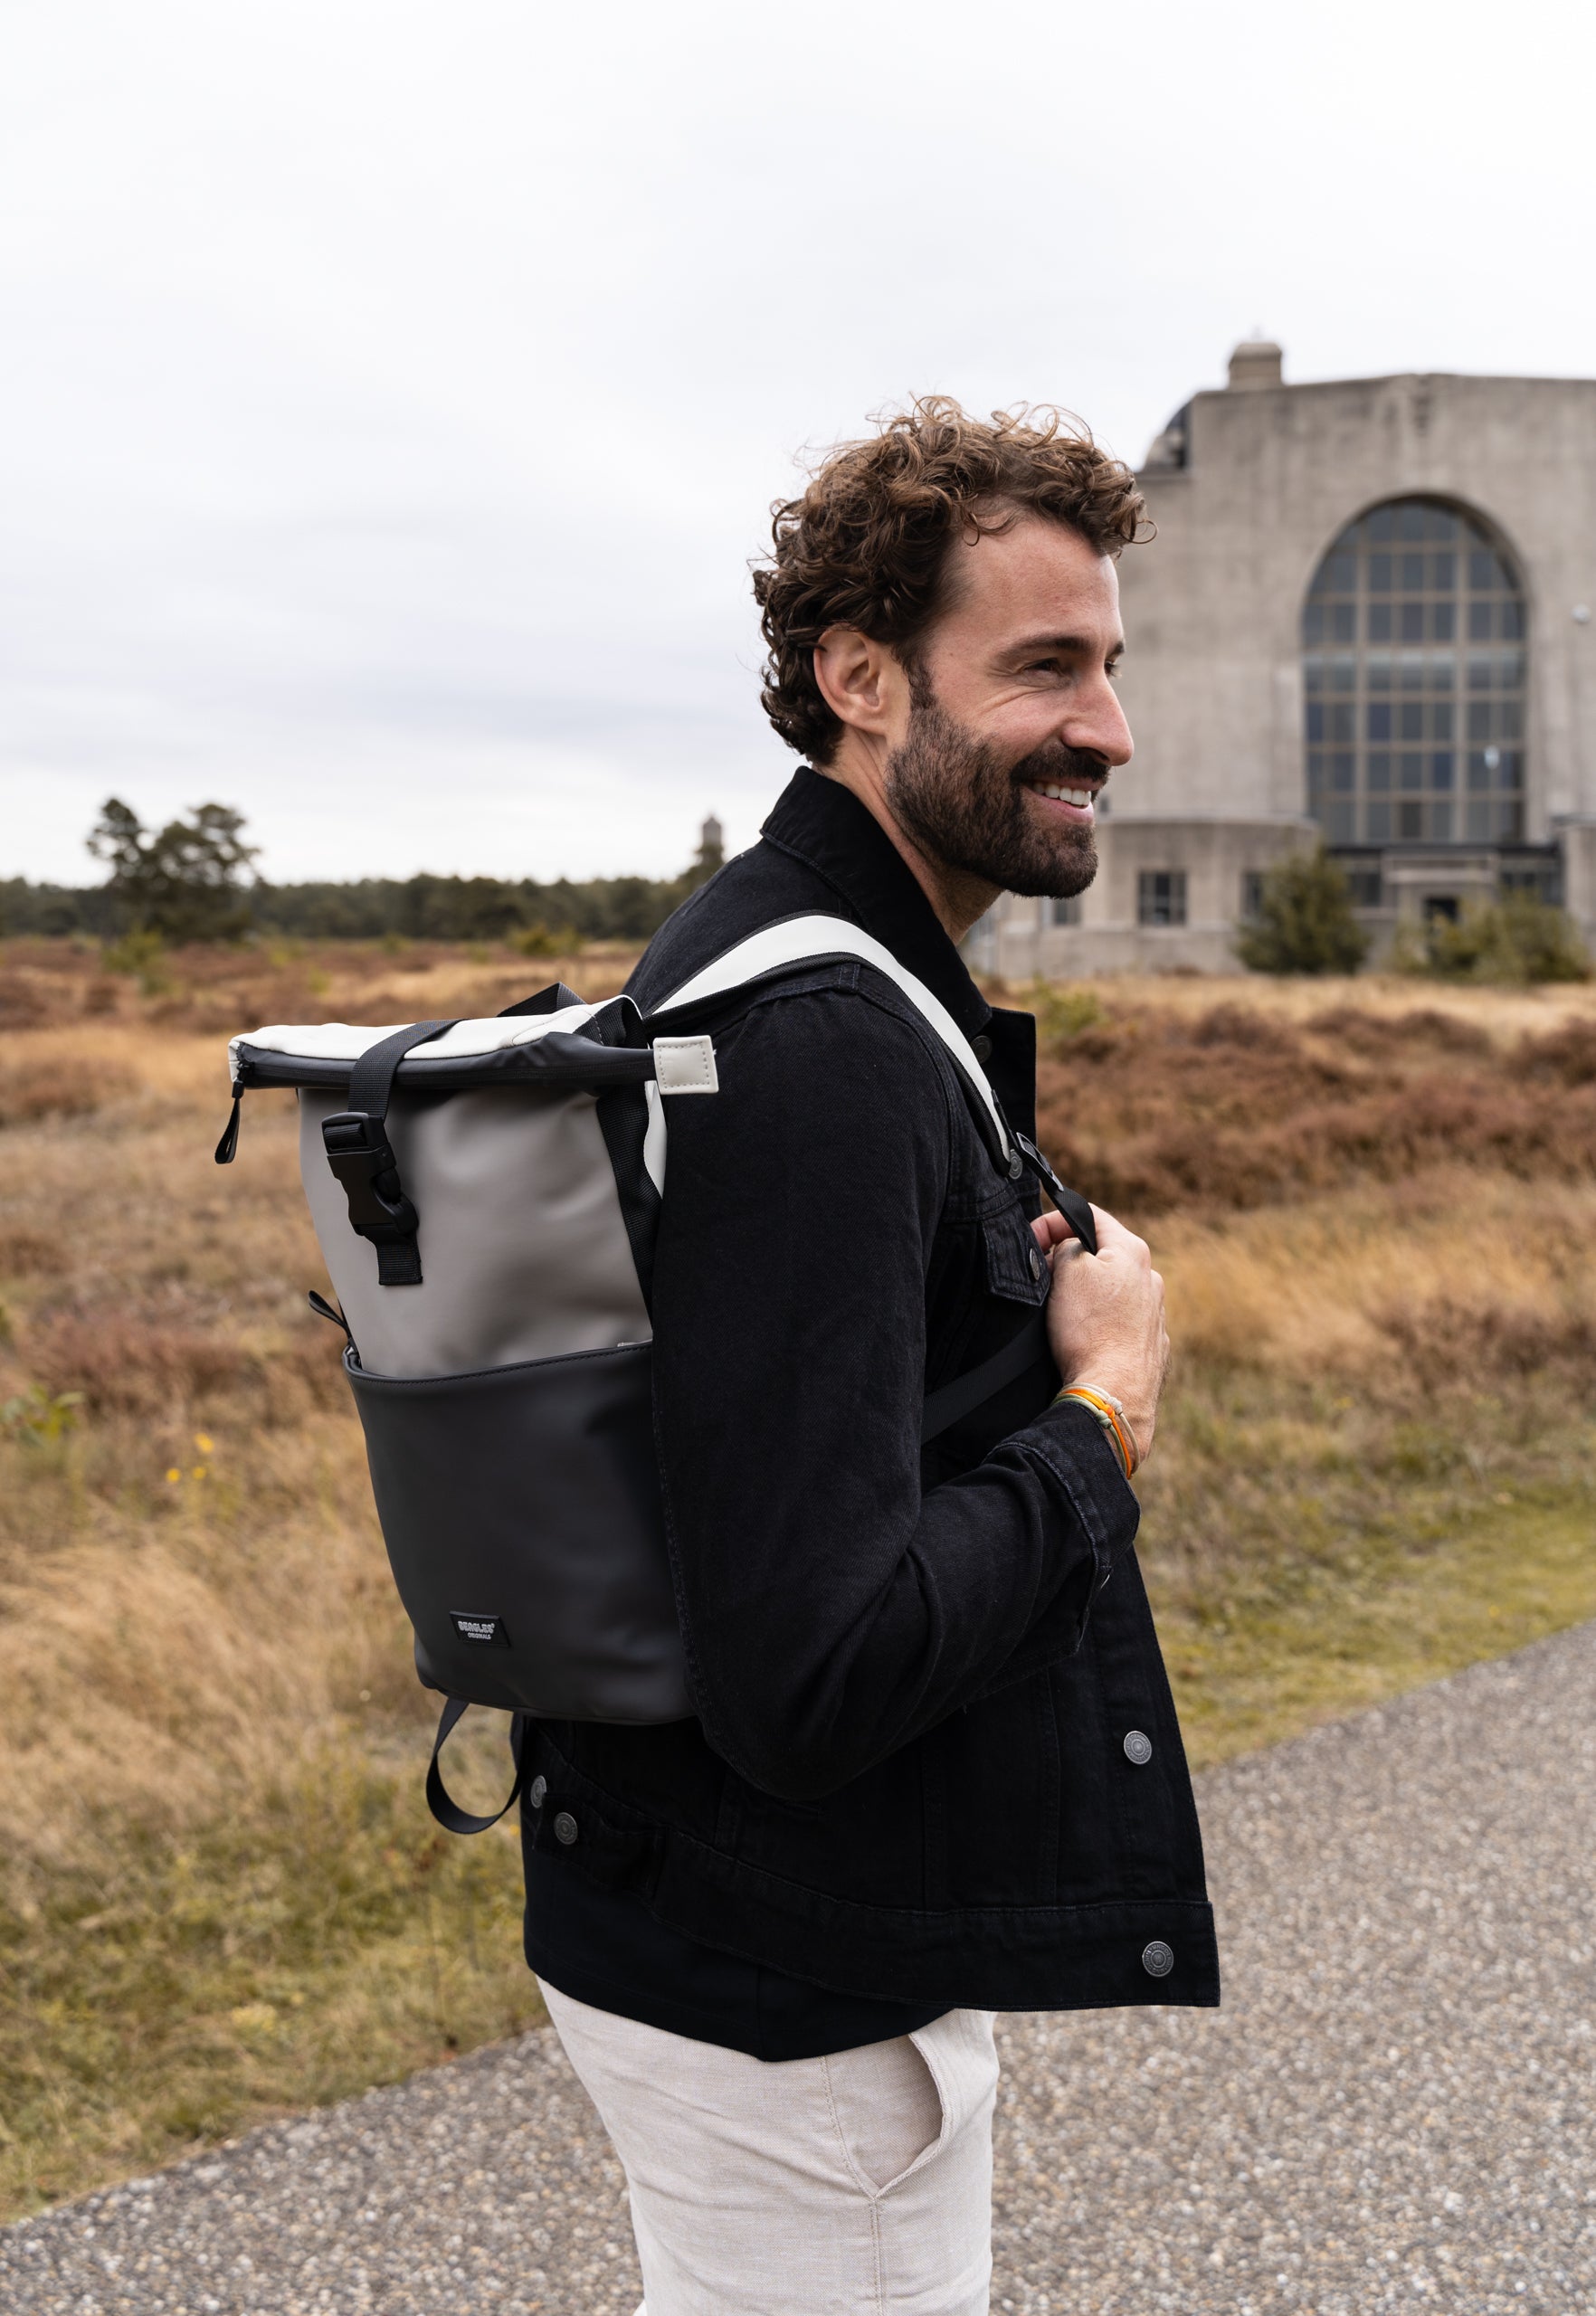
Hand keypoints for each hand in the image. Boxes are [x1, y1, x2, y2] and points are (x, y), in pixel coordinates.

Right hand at [1032, 1204, 1168, 1464]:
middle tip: (1041, 1276)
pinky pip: (1118, 1321)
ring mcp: (1154, 1314)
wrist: (1113, 1393)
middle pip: (1101, 1253)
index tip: (1031, 1238)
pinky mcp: (1149, 1346)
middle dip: (1067, 1259)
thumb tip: (1068, 1249)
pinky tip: (1081, 1339)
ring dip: (1083, 1292)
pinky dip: (1097, 1322)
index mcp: (1132, 1251)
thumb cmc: (1089, 1330)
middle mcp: (1150, 1278)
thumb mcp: (1066, 1269)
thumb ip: (1066, 1246)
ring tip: (1058, 1311)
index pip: (1090, 1214)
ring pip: (1110, 1289)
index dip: (1054, 1220)